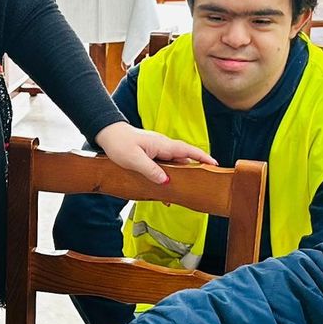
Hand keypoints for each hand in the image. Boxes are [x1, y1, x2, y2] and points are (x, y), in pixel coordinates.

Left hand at [95, 122, 215, 184]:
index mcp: (162, 145)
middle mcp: (163, 146)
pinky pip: (164, 165)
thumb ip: (151, 170)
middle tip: (205, 181)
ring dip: (181, 174)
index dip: (202, 157)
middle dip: (195, 168)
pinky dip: (168, 175)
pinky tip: (165, 187)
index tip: (214, 164)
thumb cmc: (119, 144)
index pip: (187, 151)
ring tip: (186, 190)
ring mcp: (157, 150)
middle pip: (184, 158)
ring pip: (174, 163)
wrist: (107, 134)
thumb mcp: (134, 159)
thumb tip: (166, 181)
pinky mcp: (151, 154)